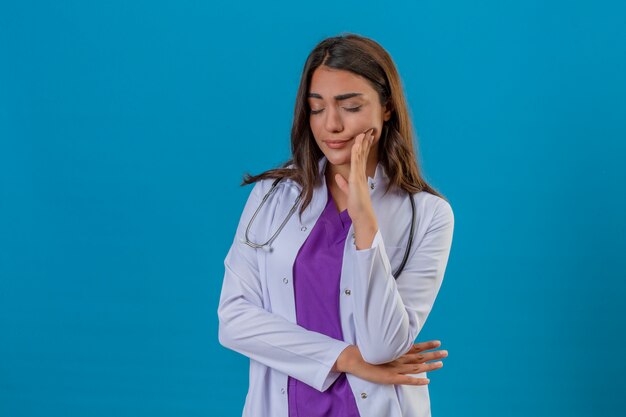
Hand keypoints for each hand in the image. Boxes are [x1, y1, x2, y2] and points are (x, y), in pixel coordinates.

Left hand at [334, 128, 377, 247]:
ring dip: (362, 144)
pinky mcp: (356, 179)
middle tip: (369, 131)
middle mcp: (361, 174)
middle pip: (363, 155)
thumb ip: (343, 184)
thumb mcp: (348, 192)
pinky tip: (357, 145)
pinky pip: (356, 164)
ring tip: (363, 133)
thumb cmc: (357, 206)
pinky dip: (357, 153)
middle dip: (366, 142)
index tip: (365, 137)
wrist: (362, 215)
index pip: (362, 159)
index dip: (363, 147)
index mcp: (359, 176)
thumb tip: (338, 177)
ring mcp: (359, 176)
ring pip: (360, 156)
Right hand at [334, 340, 447, 385]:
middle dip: (434, 354)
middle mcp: (398, 357)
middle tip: (446, 352)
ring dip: (430, 366)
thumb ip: (390, 345)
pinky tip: (427, 381)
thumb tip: (398, 341)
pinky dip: (417, 381)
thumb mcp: (380, 344)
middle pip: (420, 355)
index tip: (438, 342)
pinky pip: (407, 380)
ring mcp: (395, 368)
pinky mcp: (390, 378)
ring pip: (417, 366)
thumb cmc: (364, 351)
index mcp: (396, 350)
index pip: (415, 347)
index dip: (427, 345)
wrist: (352, 358)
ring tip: (441, 363)